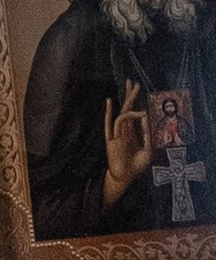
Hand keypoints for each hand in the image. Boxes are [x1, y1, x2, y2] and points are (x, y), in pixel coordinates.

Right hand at [104, 83, 151, 200]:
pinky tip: (110, 103)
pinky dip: (111, 113)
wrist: (126, 177)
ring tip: (134, 91)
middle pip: (127, 108)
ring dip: (128, 102)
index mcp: (133, 132)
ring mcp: (117, 133)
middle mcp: (125, 130)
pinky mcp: (111, 139)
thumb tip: (145, 116)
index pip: (134, 112)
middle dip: (130, 95)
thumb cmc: (137, 166)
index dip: (136, 101)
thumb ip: (147, 134)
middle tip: (133, 82)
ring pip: (122, 114)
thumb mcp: (148, 149)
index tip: (138, 89)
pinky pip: (111, 123)